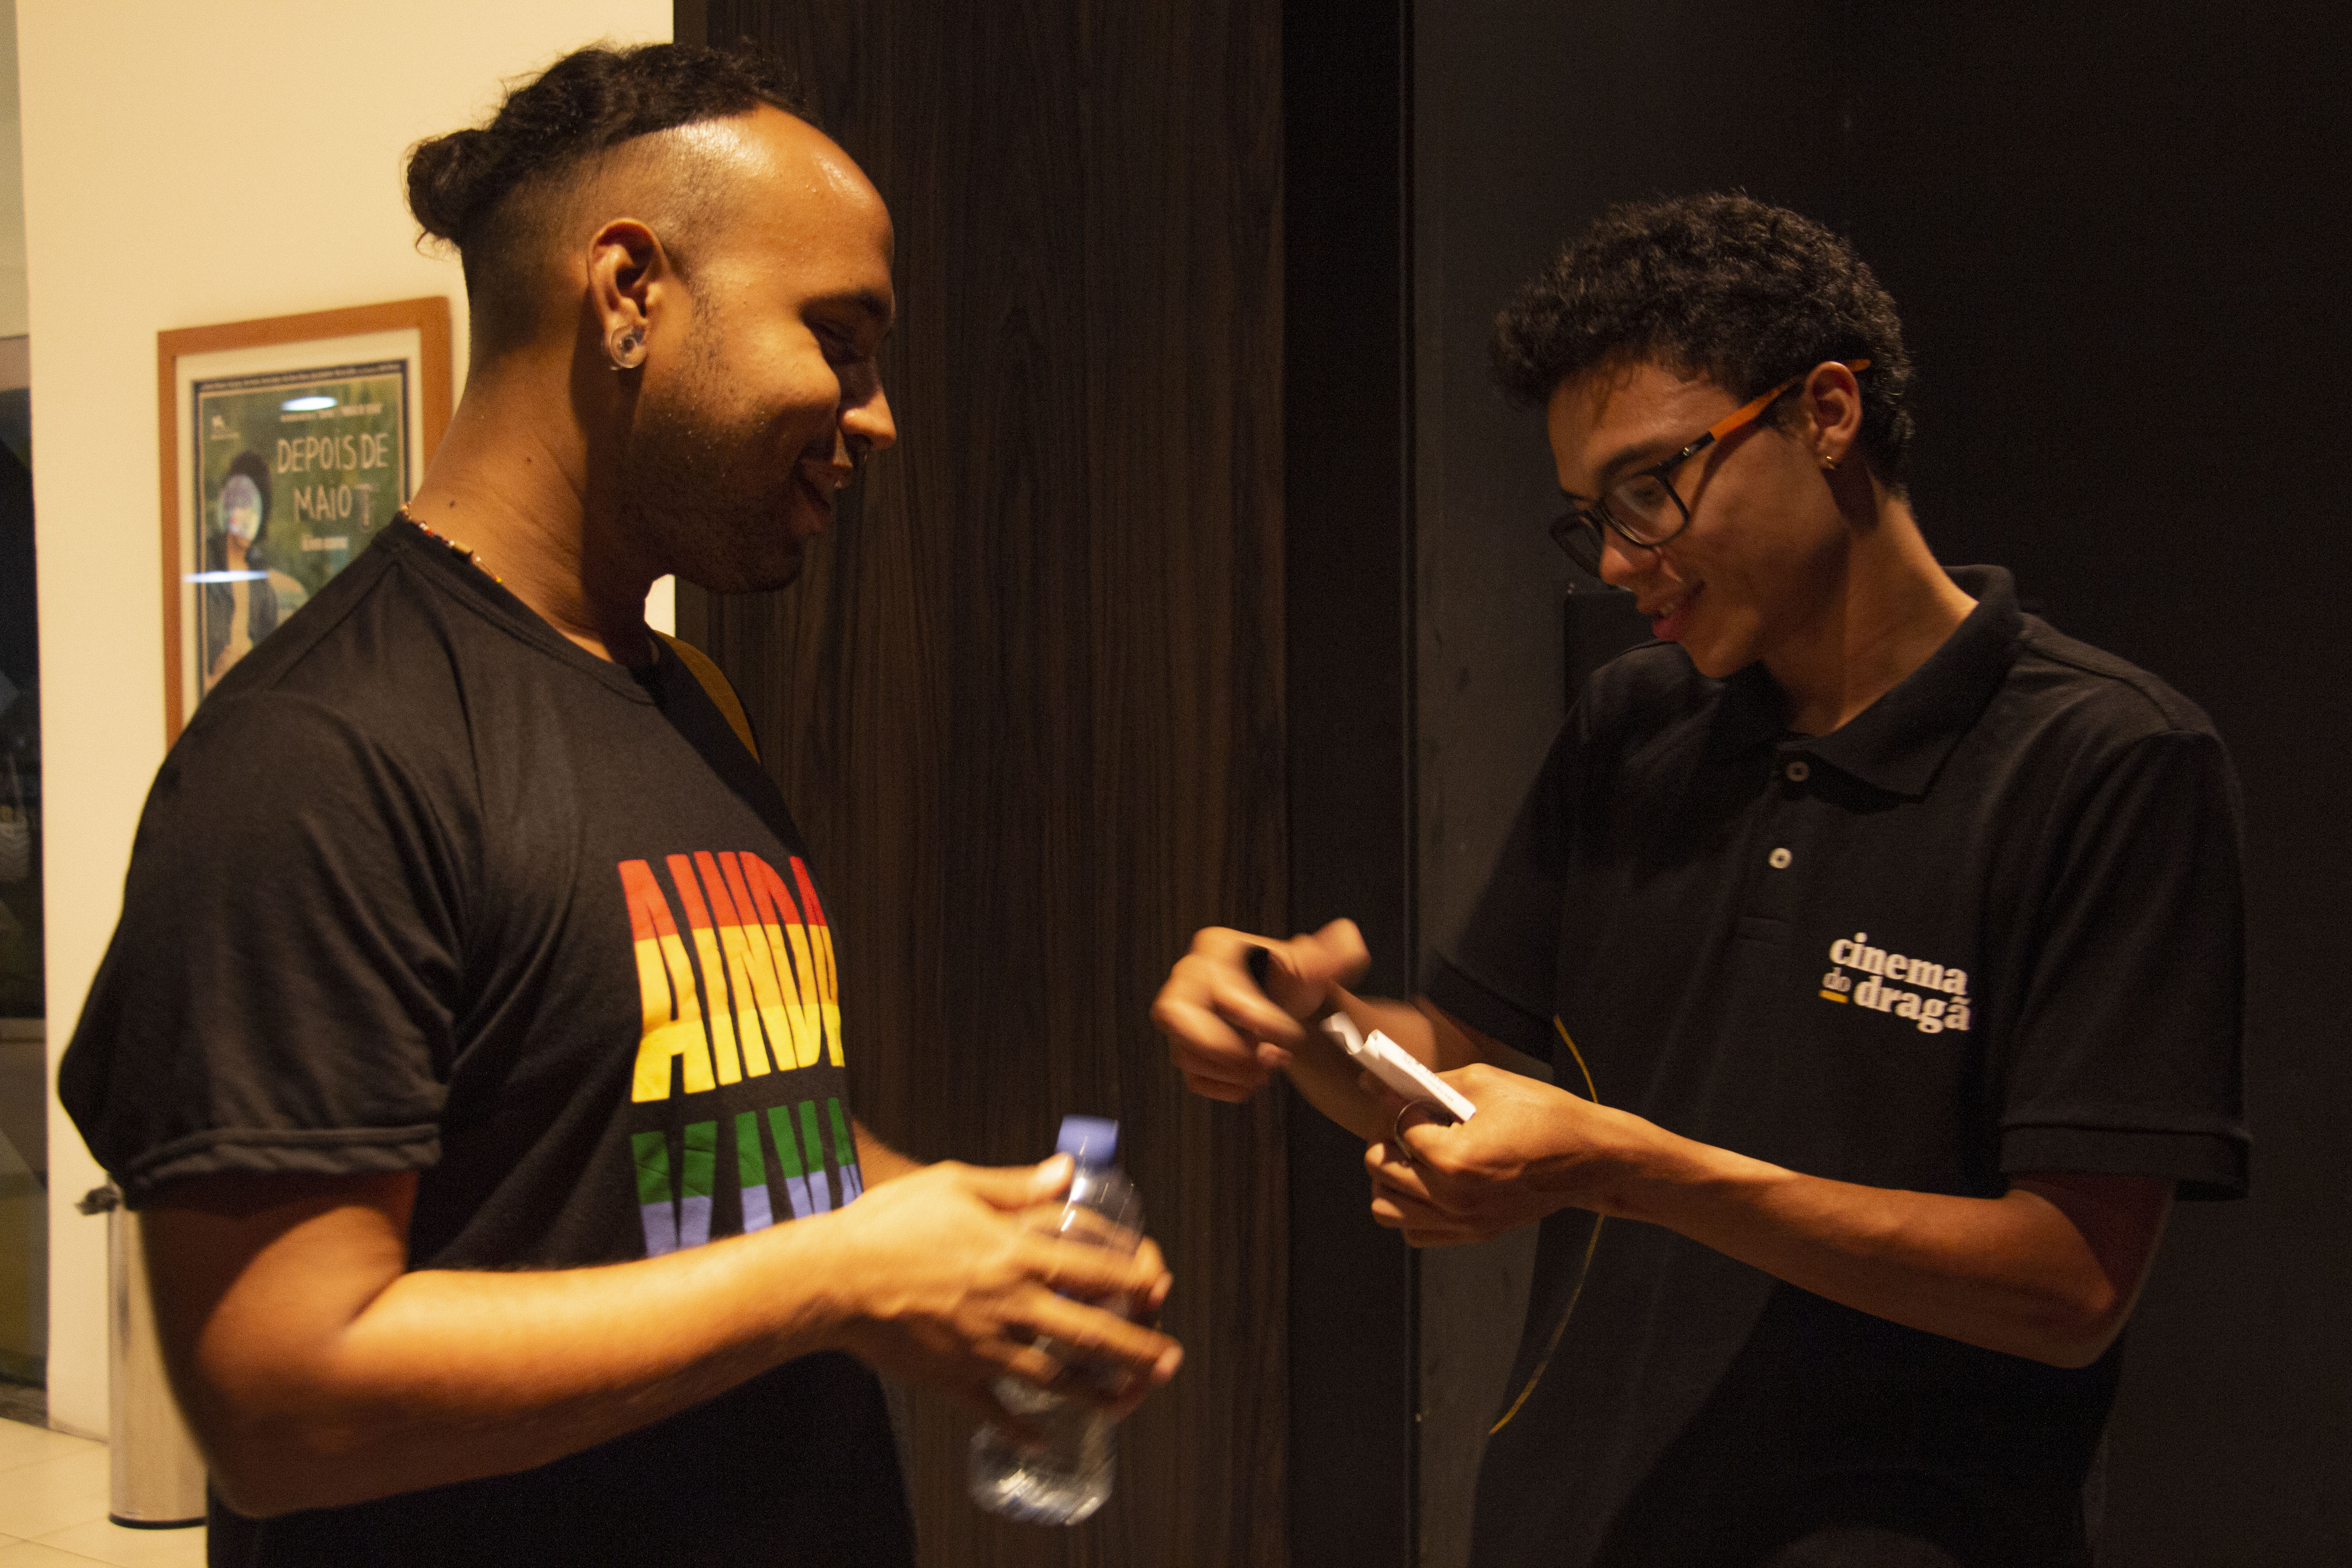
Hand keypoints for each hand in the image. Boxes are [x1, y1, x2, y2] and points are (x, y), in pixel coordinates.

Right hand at [825, 1157, 1180, 1439]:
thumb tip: (1066, 1172)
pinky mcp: (955, 1376)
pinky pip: (996, 1410)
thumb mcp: (955, 1183)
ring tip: (1129, 1400)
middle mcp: (1011, 1302)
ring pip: (1058, 1377)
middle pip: (1092, 1331)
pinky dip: (1022, 1428)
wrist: (832, 1278)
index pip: (1095, 1265)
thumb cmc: (888, 1222)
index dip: (1134, 1274)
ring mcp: (985, 1345)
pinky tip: (1043, 1438)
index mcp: (1016, 1251)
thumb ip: (1016, 1184)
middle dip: (1137, 1348)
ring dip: (1099, 1392)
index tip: (1155, 1282)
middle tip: (1167, 1358)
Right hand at [1151, 919, 1370, 1100]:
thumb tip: (1349, 940)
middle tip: (1265, 1060)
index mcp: (1215, 950)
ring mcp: (1181, 1018)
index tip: (1289, 1035)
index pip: (1221, 991)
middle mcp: (1187, 980)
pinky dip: (1224, 1087)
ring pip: (1184, 1052)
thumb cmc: (1295, 982)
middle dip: (1223, 1048)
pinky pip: (1192, 1077)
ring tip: (1268, 1068)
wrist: (1287, 1006)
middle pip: (1175, 1017)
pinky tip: (1253, 1081)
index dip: (1257, 1020)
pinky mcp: (1186, 1050)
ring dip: (1230, 1071)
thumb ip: (1335, 954)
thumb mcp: (1316, 965)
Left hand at [1362, 1063, 1633, 1245]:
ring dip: (1389, 1179)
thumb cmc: (1542, 1111)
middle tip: (1405, 1122)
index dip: (1398, 1104)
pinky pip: (1413, 1231)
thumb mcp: (1483, 1082)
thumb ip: (1423, 1084)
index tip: (1408, 1094)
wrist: (1590, 1158)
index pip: (1396, 1129)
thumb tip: (1372, 1083)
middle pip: (1380, 1170)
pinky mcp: (1473, 1233)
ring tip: (1411, 1155)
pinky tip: (1429, 1181)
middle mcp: (1453, 1198)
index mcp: (1455, 1159)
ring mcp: (1463, 1222)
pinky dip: (1409, 1208)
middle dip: (1384, 1139)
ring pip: (1385, 1208)